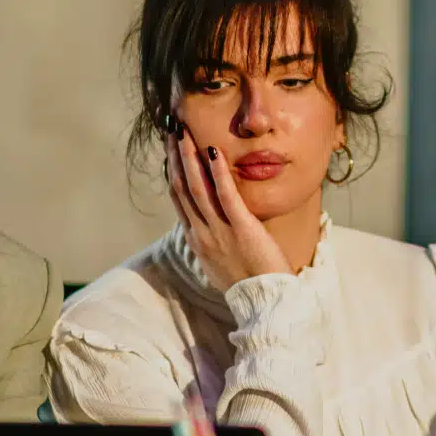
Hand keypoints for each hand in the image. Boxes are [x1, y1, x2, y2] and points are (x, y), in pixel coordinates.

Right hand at [165, 121, 290, 288]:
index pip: (179, 199)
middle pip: (182, 189)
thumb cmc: (248, 283)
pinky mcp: (241, 229)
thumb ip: (213, 241)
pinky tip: (214, 152)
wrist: (264, 303)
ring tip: (186, 134)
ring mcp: (219, 231)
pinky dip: (218, 172)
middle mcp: (202, 233)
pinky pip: (226, 196)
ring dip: (190, 159)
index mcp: (197, 240)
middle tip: (172, 132)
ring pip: (197, 189)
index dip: (173, 172)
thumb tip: (208, 227)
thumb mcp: (221, 262)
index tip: (171, 150)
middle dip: (176, 158)